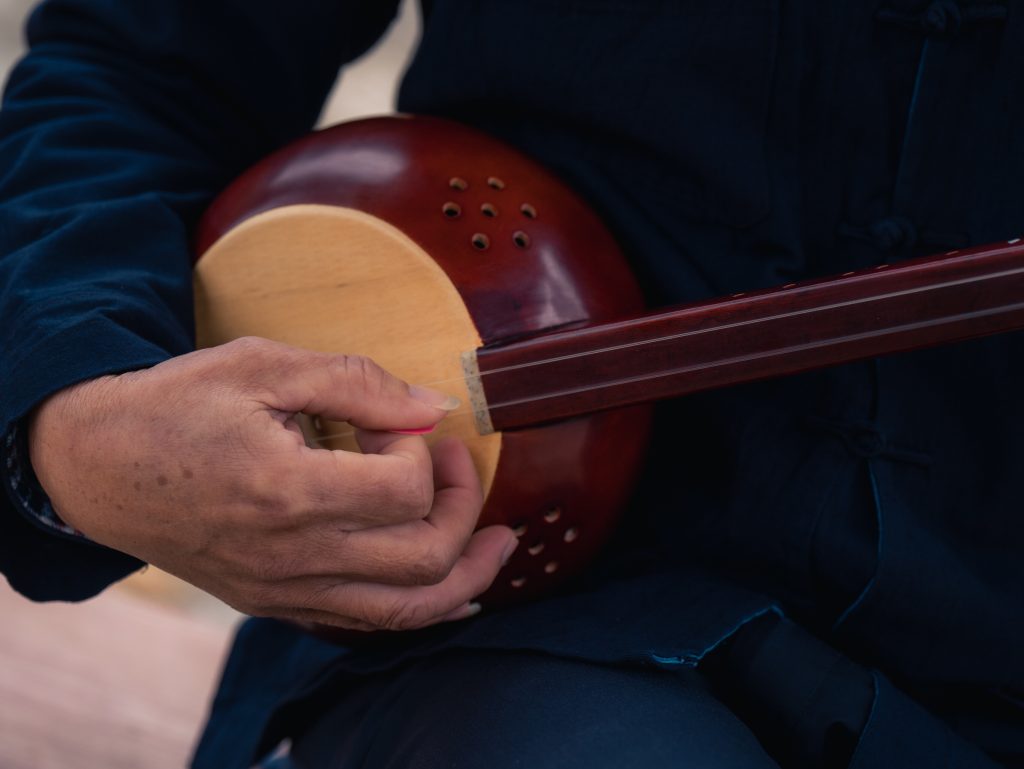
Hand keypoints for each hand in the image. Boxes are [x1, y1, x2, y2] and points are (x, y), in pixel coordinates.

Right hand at [28, 337, 517, 630]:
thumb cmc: (176, 406)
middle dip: (465, 506)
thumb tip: (434, 408)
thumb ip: (356, 382)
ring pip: (406, 610)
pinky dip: (420, 609)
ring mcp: (284, 589)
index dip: (422, 448)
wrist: (96, 468)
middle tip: (457, 463)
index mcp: (288, 490)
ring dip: (467, 575)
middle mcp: (292, 555)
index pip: (405, 488)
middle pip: (424, 557)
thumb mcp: (261, 365)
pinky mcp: (274, 603)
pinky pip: (365, 625)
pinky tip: (453, 589)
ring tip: (500, 544)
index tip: (400, 423)